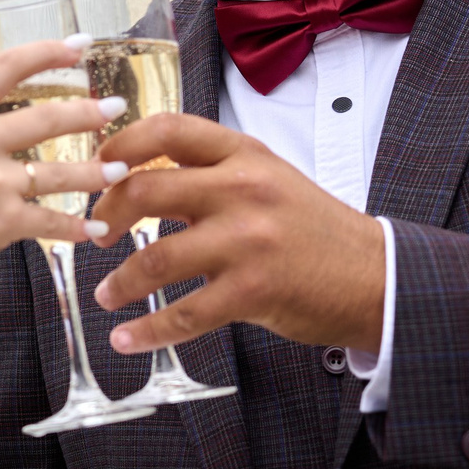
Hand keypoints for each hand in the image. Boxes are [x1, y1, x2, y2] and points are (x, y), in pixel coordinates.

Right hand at [0, 41, 125, 302]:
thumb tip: (13, 112)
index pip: (8, 65)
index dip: (49, 51)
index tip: (81, 45)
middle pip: (49, 116)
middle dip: (92, 112)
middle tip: (116, 108)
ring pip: (62, 172)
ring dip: (98, 172)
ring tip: (121, 169)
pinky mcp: (2, 221)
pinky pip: (53, 221)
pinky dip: (78, 227)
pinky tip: (96, 229)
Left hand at [85, 113, 385, 354]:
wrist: (374, 275)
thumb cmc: (312, 228)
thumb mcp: (267, 178)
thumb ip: (210, 174)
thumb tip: (139, 178)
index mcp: (243, 154)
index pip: (167, 129)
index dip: (120, 144)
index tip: (98, 164)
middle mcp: (243, 189)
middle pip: (146, 189)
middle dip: (106, 215)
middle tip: (94, 235)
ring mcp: (248, 240)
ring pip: (157, 258)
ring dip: (121, 282)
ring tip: (106, 294)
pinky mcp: (253, 290)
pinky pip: (184, 315)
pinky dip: (148, 331)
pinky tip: (126, 338)